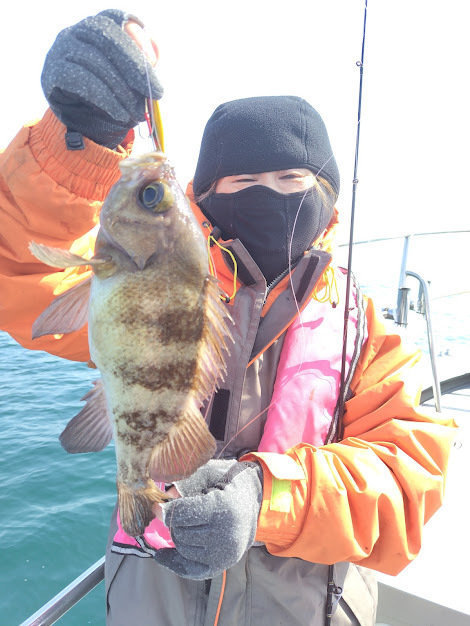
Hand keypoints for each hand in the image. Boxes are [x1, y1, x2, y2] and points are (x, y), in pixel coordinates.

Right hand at [41, 9, 162, 147]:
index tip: (153, 59)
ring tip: (137, 113)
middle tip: (156, 93)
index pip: (114, 19)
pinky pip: (81, 82)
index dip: (135, 36)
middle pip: (105, 36)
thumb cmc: (109, 98)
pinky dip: (105, 100)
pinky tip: (120, 114)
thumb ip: (140, 66)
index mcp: (94, 28)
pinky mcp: (52, 74)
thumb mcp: (129, 82)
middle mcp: (74, 33)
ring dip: (122, 91)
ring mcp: (60, 51)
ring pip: (94, 61)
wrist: (80, 126)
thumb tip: (152, 56)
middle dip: (135, 66)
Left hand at [152, 461, 262, 578]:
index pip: (181, 514)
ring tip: (185, 523)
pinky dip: (174, 562)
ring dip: (178, 536)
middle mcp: (226, 534)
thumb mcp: (209, 474)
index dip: (165, 509)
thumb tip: (165, 497)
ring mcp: (225, 553)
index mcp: (223, 507)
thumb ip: (186, 484)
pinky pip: (191, 570)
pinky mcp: (222, 565)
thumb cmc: (227, 482)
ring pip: (183, 549)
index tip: (157, 506)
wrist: (253, 500)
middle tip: (175, 512)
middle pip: (180, 533)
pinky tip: (162, 554)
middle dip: (173, 522)